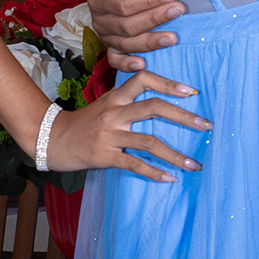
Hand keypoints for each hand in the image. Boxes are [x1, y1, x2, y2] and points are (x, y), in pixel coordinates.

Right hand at [47, 72, 209, 183]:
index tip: (191, 92)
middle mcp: (114, 112)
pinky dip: (154, 172)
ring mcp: (110, 135)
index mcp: (116, 97)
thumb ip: (128, 100)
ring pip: (149, 141)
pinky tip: (170, 179)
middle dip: (183, 116)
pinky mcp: (105, 156)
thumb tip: (160, 99)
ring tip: (195, 165)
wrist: (52, 139)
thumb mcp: (105, 104)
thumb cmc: (84, 123)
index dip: (167, 83)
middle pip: (153, 107)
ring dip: (176, 155)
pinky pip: (134, 164)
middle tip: (206, 125)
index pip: (143, 80)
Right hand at [87, 0, 182, 59]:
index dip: (148, 2)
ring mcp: (106, 34)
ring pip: (126, 43)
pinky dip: (126, 65)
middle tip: (179, 10)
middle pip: (127, 25)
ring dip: (151, 42)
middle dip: (155, 18)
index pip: (124, 5)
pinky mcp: (113, 45)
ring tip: (173, 37)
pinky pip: (115, 59)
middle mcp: (100, 18)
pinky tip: (143, 65)